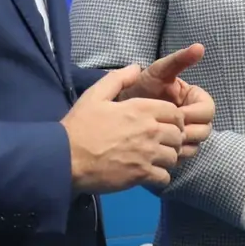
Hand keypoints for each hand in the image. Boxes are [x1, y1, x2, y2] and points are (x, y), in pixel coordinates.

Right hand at [61, 64, 186, 193]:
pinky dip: (160, 176)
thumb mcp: (95, 94)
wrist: (66, 157)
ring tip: (155, 158)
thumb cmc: (80, 125)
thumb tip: (137, 68)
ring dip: (167, 157)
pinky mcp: (141, 175)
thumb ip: (118, 79)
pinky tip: (149, 173)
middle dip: (173, 138)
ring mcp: (147, 154)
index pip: (175, 113)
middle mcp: (149, 131)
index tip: (165, 123)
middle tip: (161, 141)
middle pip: (178, 135)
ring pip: (174, 156)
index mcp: (141, 109)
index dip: (174, 118)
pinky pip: (165, 177)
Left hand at [117, 44, 213, 157]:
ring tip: (160, 137)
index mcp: (195, 99)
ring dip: (180, 144)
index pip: (208, 110)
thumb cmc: (142, 86)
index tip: (177, 113)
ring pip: (195, 145)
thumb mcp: (159, 71)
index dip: (194, 113)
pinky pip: (183, 157)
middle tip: (166, 129)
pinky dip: (173, 154)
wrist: (123, 106)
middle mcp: (195, 118)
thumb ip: (179, 60)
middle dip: (188, 131)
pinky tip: (158, 147)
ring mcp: (187, 134)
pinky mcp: (176, 149)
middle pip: (205, 130)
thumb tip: (200, 46)